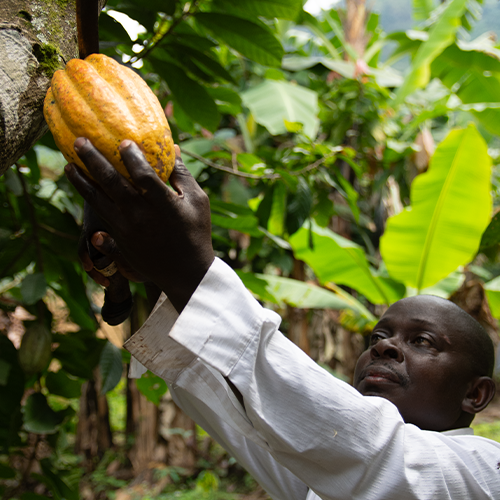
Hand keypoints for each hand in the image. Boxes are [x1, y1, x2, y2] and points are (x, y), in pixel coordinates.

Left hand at [65, 138, 214, 312]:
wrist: (186, 272)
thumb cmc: (196, 233)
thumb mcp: (197, 202)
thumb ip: (182, 175)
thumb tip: (174, 148)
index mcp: (162, 203)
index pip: (142, 174)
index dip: (131, 156)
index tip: (122, 141)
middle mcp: (140, 214)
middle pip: (111, 182)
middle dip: (93, 159)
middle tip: (79, 141)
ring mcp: (127, 228)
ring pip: (98, 201)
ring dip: (81, 181)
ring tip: (69, 165)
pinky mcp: (121, 240)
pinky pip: (100, 218)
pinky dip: (89, 203)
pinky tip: (82, 191)